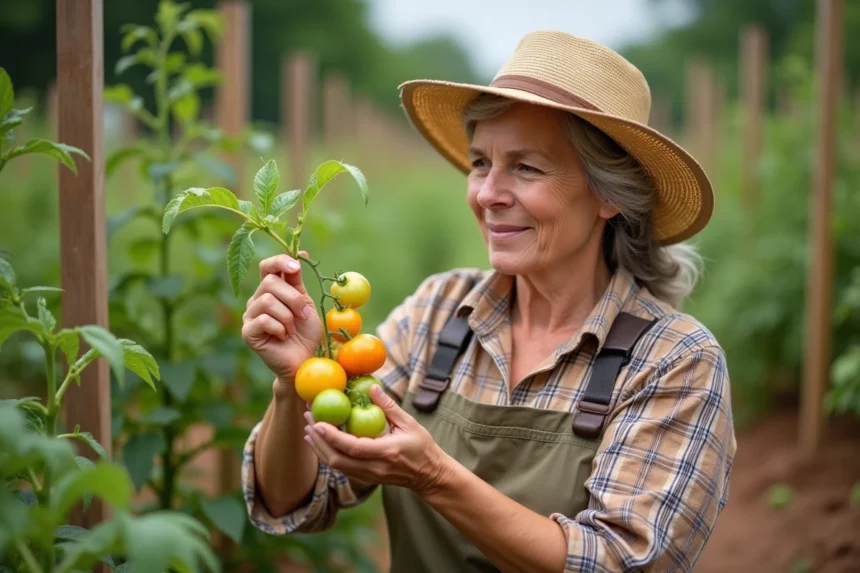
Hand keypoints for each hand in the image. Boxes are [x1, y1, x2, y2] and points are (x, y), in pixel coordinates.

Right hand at [242, 253, 323, 382]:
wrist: (304, 361)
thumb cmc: (306, 333)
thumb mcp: (305, 303)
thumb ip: (297, 282)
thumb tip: (299, 254)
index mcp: (271, 290)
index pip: (268, 266)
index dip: (281, 262)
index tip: (297, 266)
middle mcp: (257, 300)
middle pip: (270, 283)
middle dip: (293, 298)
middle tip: (303, 315)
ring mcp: (249, 316)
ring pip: (268, 301)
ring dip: (288, 317)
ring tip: (292, 329)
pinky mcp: (248, 332)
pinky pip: (264, 320)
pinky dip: (280, 328)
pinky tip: (282, 337)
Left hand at [302, 385, 450, 495]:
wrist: (429, 476)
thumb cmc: (422, 447)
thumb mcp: (410, 423)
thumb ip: (389, 406)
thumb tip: (372, 388)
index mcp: (386, 452)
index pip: (353, 447)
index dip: (332, 436)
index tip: (317, 422)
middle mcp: (375, 468)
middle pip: (337, 460)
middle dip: (319, 440)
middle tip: (308, 418)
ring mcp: (369, 476)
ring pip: (336, 466)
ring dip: (319, 448)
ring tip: (309, 428)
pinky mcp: (365, 478)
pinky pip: (341, 468)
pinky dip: (328, 454)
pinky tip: (321, 441)